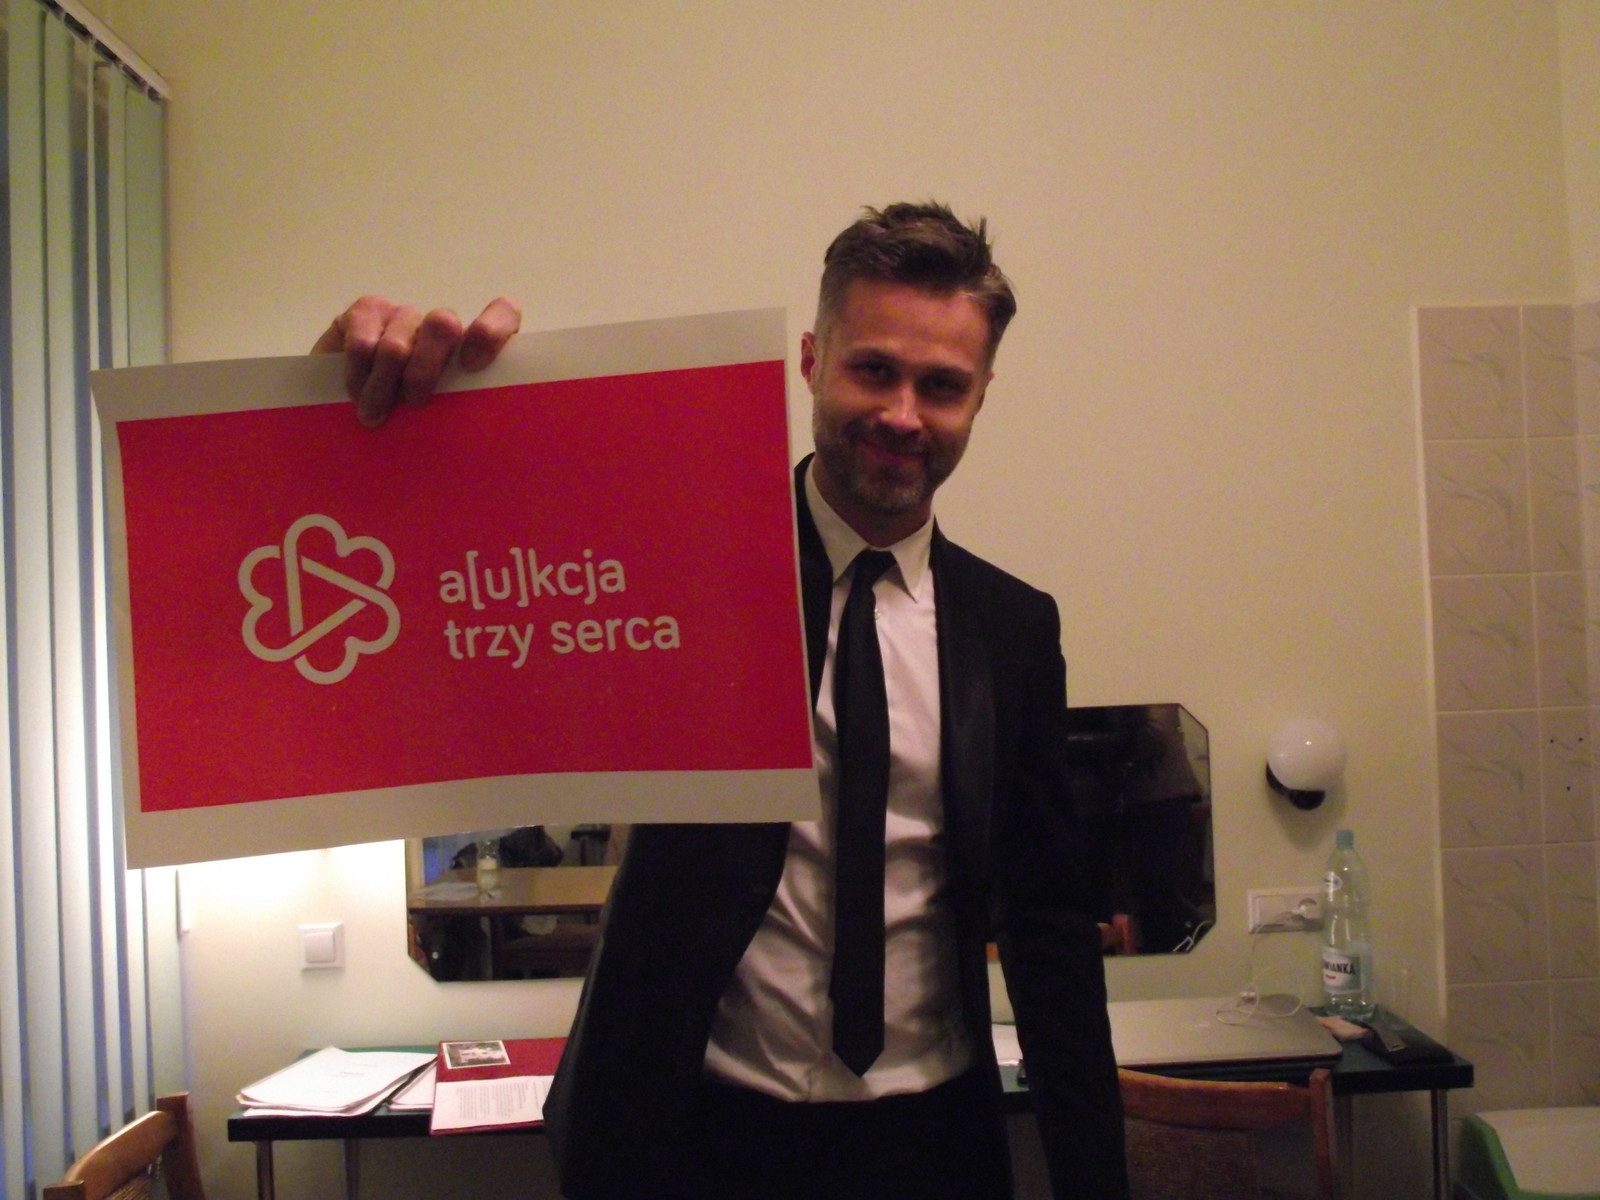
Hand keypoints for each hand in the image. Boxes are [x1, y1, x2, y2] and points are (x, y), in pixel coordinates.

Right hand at [312, 295, 521, 425]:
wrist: (350, 415)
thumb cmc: (413, 428)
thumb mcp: (445, 426)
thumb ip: (464, 420)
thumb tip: (480, 450)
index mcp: (475, 349)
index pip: (503, 314)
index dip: (492, 332)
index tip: (473, 366)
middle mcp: (442, 326)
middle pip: (443, 325)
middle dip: (425, 369)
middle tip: (414, 403)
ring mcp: (403, 316)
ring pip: (397, 344)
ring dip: (382, 386)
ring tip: (374, 416)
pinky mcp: (366, 313)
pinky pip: (362, 343)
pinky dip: (358, 375)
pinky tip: (355, 395)